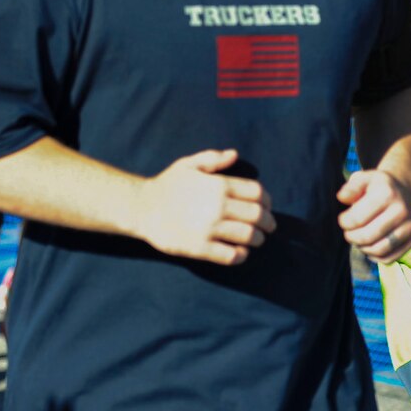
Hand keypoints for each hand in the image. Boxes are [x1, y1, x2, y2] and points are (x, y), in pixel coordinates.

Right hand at [136, 149, 274, 264]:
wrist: (141, 208)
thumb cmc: (167, 185)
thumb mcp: (188, 164)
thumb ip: (212, 158)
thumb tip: (234, 155)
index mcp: (219, 185)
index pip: (257, 193)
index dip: (268, 200)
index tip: (267, 206)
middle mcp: (217, 206)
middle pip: (257, 215)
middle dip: (268, 222)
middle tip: (269, 227)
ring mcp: (209, 228)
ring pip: (248, 236)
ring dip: (258, 239)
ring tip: (256, 239)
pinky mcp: (200, 247)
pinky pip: (230, 255)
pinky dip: (241, 255)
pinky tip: (240, 252)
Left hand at [337, 169, 410, 262]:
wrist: (403, 190)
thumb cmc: (377, 186)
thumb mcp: (362, 179)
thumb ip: (350, 188)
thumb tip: (342, 198)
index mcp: (387, 193)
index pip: (357, 219)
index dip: (344, 222)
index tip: (343, 219)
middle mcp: (401, 211)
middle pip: (368, 237)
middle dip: (351, 237)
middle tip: (348, 232)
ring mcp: (408, 227)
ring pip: (379, 250)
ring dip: (362, 248)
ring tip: (358, 238)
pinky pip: (389, 258)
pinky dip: (375, 256)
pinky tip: (369, 245)